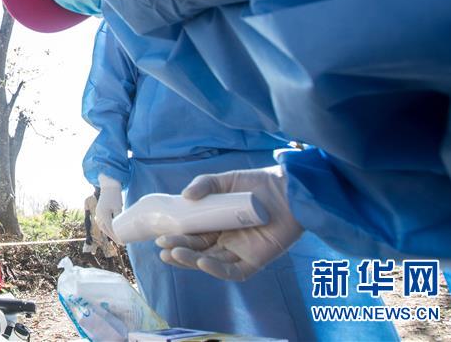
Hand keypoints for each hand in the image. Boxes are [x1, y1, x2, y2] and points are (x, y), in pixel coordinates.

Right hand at [95, 175, 123, 242]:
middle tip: (122, 242)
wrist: (108, 186)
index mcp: (104, 216)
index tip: (123, 242)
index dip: (117, 237)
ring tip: (117, 238)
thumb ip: (119, 218)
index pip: (110, 230)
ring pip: (103, 227)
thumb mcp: (118, 207)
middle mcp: (99, 216)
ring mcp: (98, 214)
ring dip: (109, 233)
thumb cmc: (115, 196)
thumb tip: (123, 227)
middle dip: (113, 237)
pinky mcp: (99, 212)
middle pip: (106, 230)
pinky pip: (101, 223)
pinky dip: (106, 228)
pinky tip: (110, 230)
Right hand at [155, 165, 302, 281]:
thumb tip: (184, 196)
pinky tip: (202, 262)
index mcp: (215, 224)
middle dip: (179, 252)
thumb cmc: (257, 183)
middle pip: (198, 252)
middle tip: (163, 248)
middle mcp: (225, 240)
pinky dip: (217, 269)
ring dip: (191, 261)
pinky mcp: (255, 260)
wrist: (289, 190)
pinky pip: (233, 271)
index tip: (160, 238)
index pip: (192, 237)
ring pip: (211, 262)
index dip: (176, 240)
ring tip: (173, 254)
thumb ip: (204, 184)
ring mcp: (239, 252)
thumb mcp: (226, 179)